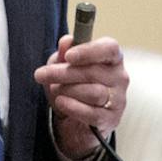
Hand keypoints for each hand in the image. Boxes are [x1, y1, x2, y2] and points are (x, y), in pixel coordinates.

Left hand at [35, 35, 126, 160]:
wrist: (74, 119)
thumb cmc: (71, 85)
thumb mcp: (63, 66)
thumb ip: (64, 52)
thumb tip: (66, 41)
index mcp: (112, 58)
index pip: (109, 48)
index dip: (89, 51)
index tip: (68, 56)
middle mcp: (120, 77)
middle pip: (93, 72)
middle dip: (63, 73)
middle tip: (41, 75)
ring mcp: (118, 99)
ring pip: (94, 93)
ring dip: (67, 90)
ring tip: (55, 90)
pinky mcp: (112, 119)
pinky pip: (93, 113)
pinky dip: (73, 107)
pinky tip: (61, 102)